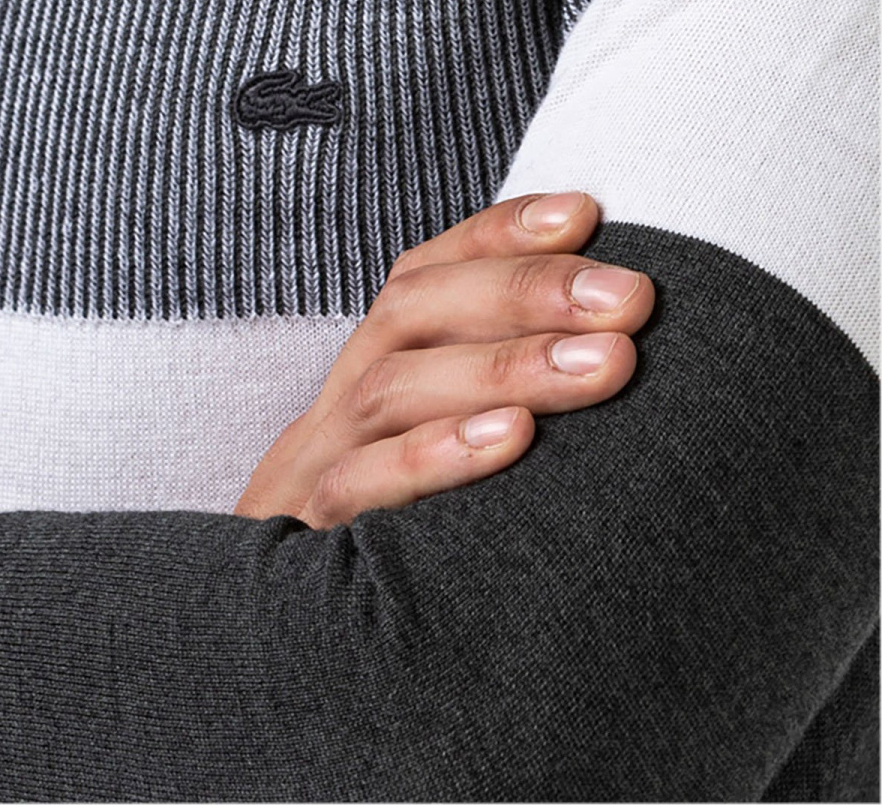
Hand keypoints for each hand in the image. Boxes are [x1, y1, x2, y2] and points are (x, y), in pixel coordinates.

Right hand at [235, 190, 652, 528]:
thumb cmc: (387, 562)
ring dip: (504, 365)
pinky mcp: (307, 548)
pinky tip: (512, 441)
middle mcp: (336, 411)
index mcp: (367, 382)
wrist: (254, 671)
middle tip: (630, 297)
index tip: (585, 212)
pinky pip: (363, 488)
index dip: (498, 236)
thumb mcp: (425, 472)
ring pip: (393, 389)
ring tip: (605, 364)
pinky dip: (435, 455)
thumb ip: (492, 414)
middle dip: (526, 292)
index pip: (422, 279)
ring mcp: (313, 474)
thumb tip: (617, 358)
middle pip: (412, 314)